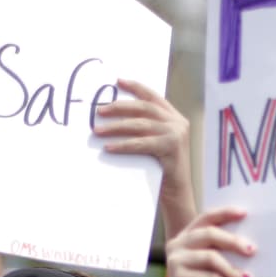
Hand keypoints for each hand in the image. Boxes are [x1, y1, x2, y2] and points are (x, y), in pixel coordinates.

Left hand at [95, 78, 194, 235]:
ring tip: (98, 130)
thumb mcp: (154, 144)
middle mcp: (178, 122)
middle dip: (119, 107)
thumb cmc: (160, 170)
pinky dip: (124, 145)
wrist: (177, 194)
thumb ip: (144, 128)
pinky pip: (142, 143)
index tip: (117, 81)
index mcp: (174, 118)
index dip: (136, 87)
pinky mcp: (171, 148)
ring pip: (140, 125)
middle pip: (144, 108)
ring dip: (116, 127)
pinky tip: (109, 147)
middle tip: (98, 111)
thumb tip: (114, 117)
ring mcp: (176, 134)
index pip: (153, 97)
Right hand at [166, 208, 255, 276]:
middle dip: (233, 241)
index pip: (206, 217)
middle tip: (252, 250)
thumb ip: (226, 250)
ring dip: (232, 269)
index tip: (245, 213)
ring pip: (210, 257)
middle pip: (209, 234)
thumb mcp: (217, 263)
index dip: (225, 213)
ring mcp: (175, 262)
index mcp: (188, 235)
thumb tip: (251, 243)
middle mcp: (178, 245)